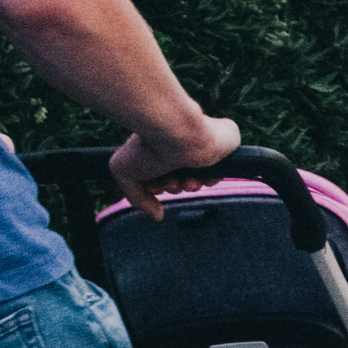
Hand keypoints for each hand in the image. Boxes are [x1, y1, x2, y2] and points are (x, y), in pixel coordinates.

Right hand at [108, 115, 240, 218]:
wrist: (175, 131)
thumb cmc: (147, 147)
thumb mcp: (123, 172)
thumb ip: (137, 199)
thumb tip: (158, 216)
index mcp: (159, 146)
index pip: (164, 175)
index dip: (160, 186)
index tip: (155, 185)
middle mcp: (179, 145)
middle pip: (182, 179)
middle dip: (176, 187)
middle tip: (171, 181)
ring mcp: (201, 144)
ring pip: (200, 178)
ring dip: (191, 185)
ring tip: (184, 179)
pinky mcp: (224, 143)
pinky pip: (220, 171)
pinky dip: (211, 179)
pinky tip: (202, 175)